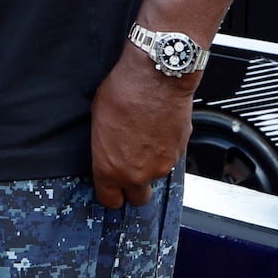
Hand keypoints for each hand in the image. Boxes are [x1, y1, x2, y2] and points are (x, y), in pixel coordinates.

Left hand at [90, 46, 194, 208]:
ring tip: (144, 139)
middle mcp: (137, 173)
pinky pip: (169, 160)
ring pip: (155, 177)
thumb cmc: (125, 93)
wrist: (157, 78)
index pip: (110, 200)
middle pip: (138, 199)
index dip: (111, 194)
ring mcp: (161, 165)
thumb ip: (105, 148)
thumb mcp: (99, 122)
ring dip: (150, 165)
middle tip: (130, 170)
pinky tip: (157, 130)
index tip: (112, 189)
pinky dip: (164, 150)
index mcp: (110, 168)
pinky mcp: (179, 153)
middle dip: (134, 188)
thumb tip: (109, 153)